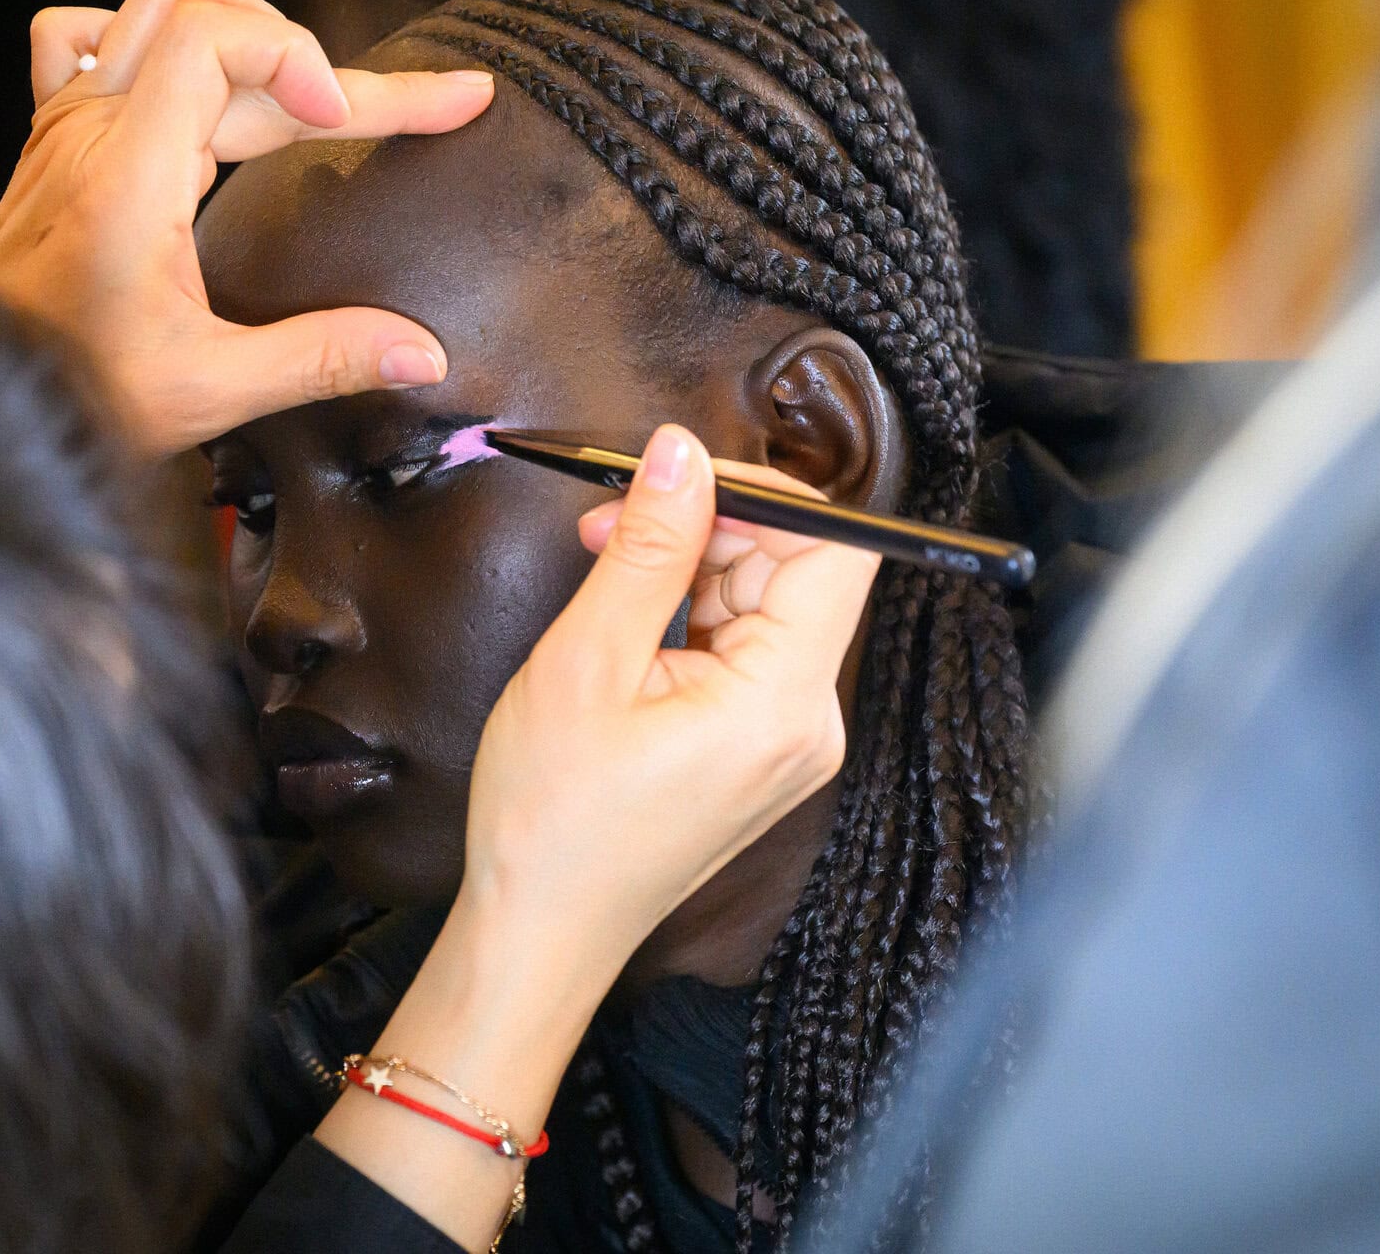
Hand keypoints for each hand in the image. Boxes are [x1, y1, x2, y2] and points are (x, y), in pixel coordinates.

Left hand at [0, 0, 494, 452]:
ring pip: (162, 14)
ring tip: (321, 90)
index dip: (296, 55)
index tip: (346, 120)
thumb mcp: (211, 389)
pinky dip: (154, 36)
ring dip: (252, 35)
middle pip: (215, 25)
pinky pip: (90, 36)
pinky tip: (197, 76)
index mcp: (126, 174)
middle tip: (433, 104)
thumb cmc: (72, 396)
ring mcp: (66, 125)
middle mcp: (90, 129)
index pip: (213, 38)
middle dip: (331, 65)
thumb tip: (423, 352)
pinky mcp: (55, 138)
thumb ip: (322, 358)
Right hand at [306, 426, 876, 1248]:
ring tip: (600, 573)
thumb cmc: (552, 817)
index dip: (768, 493)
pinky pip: (744, 647)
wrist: (540, 929)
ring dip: (690, 567)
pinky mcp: (760, 747)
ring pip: (765, 603)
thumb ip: (647, 547)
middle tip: (609, 521)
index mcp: (783, 704)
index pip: (838, 552)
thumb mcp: (586, 661)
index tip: (681, 477)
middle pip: (799, 572)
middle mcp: (809, 722)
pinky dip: (688, 615)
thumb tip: (681, 451)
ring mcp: (788, 739)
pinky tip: (623, 625)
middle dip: (710, 526)